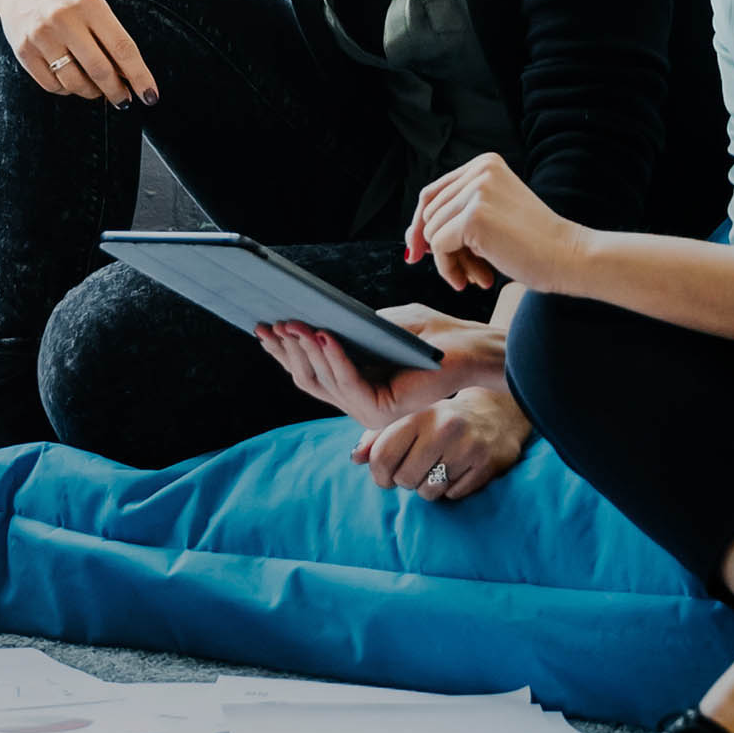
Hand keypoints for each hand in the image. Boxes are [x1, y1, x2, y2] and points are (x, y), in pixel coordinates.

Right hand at [0, 0, 158, 106]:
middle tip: (124, 100)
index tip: (150, 96)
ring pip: (75, 82)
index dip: (139, 76)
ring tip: (97, 89)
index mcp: (90, 5)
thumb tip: (128, 77)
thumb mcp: (92, 4)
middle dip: (117, 92)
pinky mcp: (23, 51)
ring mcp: (41, 36)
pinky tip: (71, 81)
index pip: (122, 48)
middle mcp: (64, 20)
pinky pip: (52, 85)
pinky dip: (67, 90)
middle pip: (99, 70)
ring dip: (92, 92)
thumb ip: (110, 37)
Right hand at [253, 305, 503, 427]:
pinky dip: (334, 357)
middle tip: (269, 323)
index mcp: (355, 385)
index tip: (262, 327)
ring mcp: (368, 411)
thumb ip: (348, 328)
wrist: (471, 349)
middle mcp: (357, 404)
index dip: (284, 351)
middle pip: (308, 379)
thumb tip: (308, 321)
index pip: (309, 372)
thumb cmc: (431, 335)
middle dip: (287, 350)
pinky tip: (323, 333)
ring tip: (293, 322)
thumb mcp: (380, 325)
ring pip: (324, 381)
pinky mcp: (382, 411)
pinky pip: (348, 383)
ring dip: (306, 349)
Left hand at [350, 387, 530, 501]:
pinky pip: (453, 496)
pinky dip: (452, 489)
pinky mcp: (486, 465)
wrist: (494, 414)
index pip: (382, 456)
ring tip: (439, 468)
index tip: (386, 476)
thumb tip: (355, 457)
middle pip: (404, 479)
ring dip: (429, 488)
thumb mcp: (411, 421)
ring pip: (429, 492)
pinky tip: (459, 470)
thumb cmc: (441, 421)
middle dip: (407, 481)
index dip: (379, 474)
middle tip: (418, 469)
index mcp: (419, 415)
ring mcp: (467, 446)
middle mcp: (443, 428)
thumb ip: (379, 438)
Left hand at [405, 154, 590, 295]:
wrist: (569, 256)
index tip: (417, 253)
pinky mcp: (473, 216)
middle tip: (471, 271)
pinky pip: (439, 247)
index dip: (420, 225)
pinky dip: (450, 269)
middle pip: (429, 214)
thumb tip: (411, 237)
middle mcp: (479, 171)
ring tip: (479, 275)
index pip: (432, 193)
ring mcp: (476, 191)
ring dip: (450, 262)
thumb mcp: (493, 217)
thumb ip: (457, 217)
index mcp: (485, 164)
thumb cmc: (536, 244)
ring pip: (431, 232)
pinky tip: (477, 279)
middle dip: (443, 249)